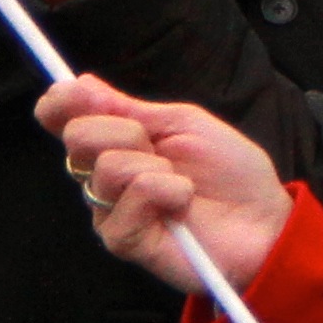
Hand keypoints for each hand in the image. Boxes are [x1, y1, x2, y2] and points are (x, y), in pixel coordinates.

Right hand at [40, 75, 291, 295]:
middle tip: (162, 149)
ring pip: (106, 167)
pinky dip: (165, 191)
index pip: (64, 119)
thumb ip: (129, 107)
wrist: (262, 221)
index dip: (60, 103)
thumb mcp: (183, 123)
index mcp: (116, 142)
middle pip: (78, 136)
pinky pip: (129, 199)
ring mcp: (110, 210)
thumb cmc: (229, 171)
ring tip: (181, 184)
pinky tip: (181, 205)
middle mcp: (103, 176)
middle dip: (127, 131)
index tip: (73, 92)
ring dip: (155, 166)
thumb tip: (79, 82)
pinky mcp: (123, 240)